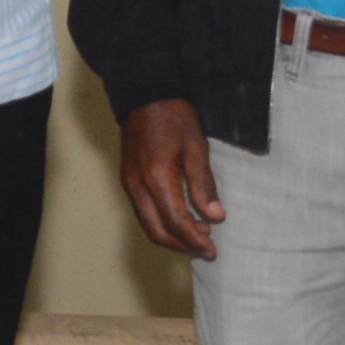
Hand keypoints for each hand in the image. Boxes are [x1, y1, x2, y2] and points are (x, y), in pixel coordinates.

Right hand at [118, 99, 225, 259]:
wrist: (145, 95)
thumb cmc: (174, 117)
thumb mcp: (196, 148)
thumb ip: (204, 185)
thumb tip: (215, 216)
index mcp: (157, 179)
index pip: (176, 222)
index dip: (194, 240)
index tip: (212, 249)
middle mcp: (138, 187)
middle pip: (157, 231)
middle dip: (182, 245)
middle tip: (206, 247)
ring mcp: (129, 185)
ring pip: (148, 225)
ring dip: (172, 236)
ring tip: (198, 233)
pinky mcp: (128, 180)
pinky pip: (143, 212)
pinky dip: (162, 223)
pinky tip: (181, 218)